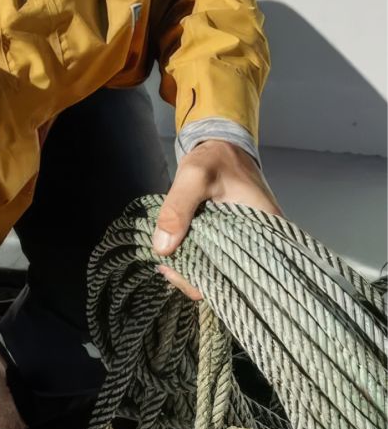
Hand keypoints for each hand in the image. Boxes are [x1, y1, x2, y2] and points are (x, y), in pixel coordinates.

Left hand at [152, 139, 282, 299]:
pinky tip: (176, 250)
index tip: (174, 270)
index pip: (242, 276)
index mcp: (265, 230)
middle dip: (194, 276)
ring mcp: (247, 241)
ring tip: (167, 257)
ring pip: (220, 269)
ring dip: (193, 266)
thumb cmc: (214, 159)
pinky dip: (196, 255)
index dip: (206, 281)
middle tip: (165, 265)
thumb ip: (178, 208)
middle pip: (229, 278)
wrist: (221, 147)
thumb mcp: (194, 176)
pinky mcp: (233, 237)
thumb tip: (163, 247)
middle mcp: (262, 242)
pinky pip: (215, 256)